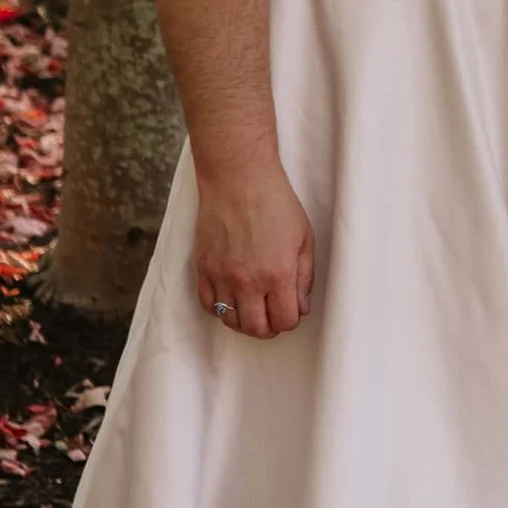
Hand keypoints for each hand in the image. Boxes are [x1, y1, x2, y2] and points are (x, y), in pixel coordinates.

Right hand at [193, 159, 315, 338]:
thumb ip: (304, 277)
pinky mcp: (203, 269)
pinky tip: (231, 299)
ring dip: (245, 321)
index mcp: (278, 274)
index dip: (291, 319)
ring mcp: (222, 277)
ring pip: (231, 322)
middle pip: (257, 329)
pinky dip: (220, 309)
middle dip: (269, 327)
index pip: (285, 320)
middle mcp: (248, 281)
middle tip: (272, 314)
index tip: (290, 309)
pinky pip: (208, 306)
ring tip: (253, 308)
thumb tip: (301, 307)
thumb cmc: (276, 203)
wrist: (238, 179)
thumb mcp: (304, 237)